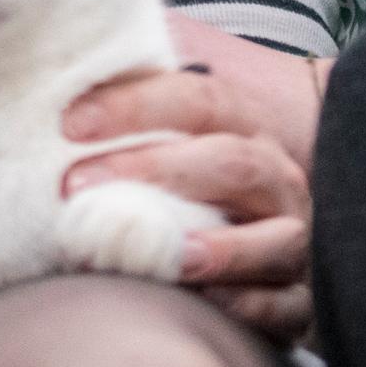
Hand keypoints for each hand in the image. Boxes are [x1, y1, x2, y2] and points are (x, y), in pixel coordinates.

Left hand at [60, 12, 328, 343]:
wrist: (275, 239)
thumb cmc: (202, 186)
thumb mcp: (179, 136)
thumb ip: (137, 105)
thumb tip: (64, 61)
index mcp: (245, 127)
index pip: (198, 99)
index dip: (135, 105)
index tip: (70, 123)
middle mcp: (277, 178)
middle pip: (230, 162)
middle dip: (155, 171)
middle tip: (77, 186)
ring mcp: (294, 239)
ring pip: (274, 238)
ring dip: (221, 247)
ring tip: (170, 253)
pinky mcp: (301, 301)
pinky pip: (284, 305)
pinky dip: (246, 305)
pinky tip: (204, 303)